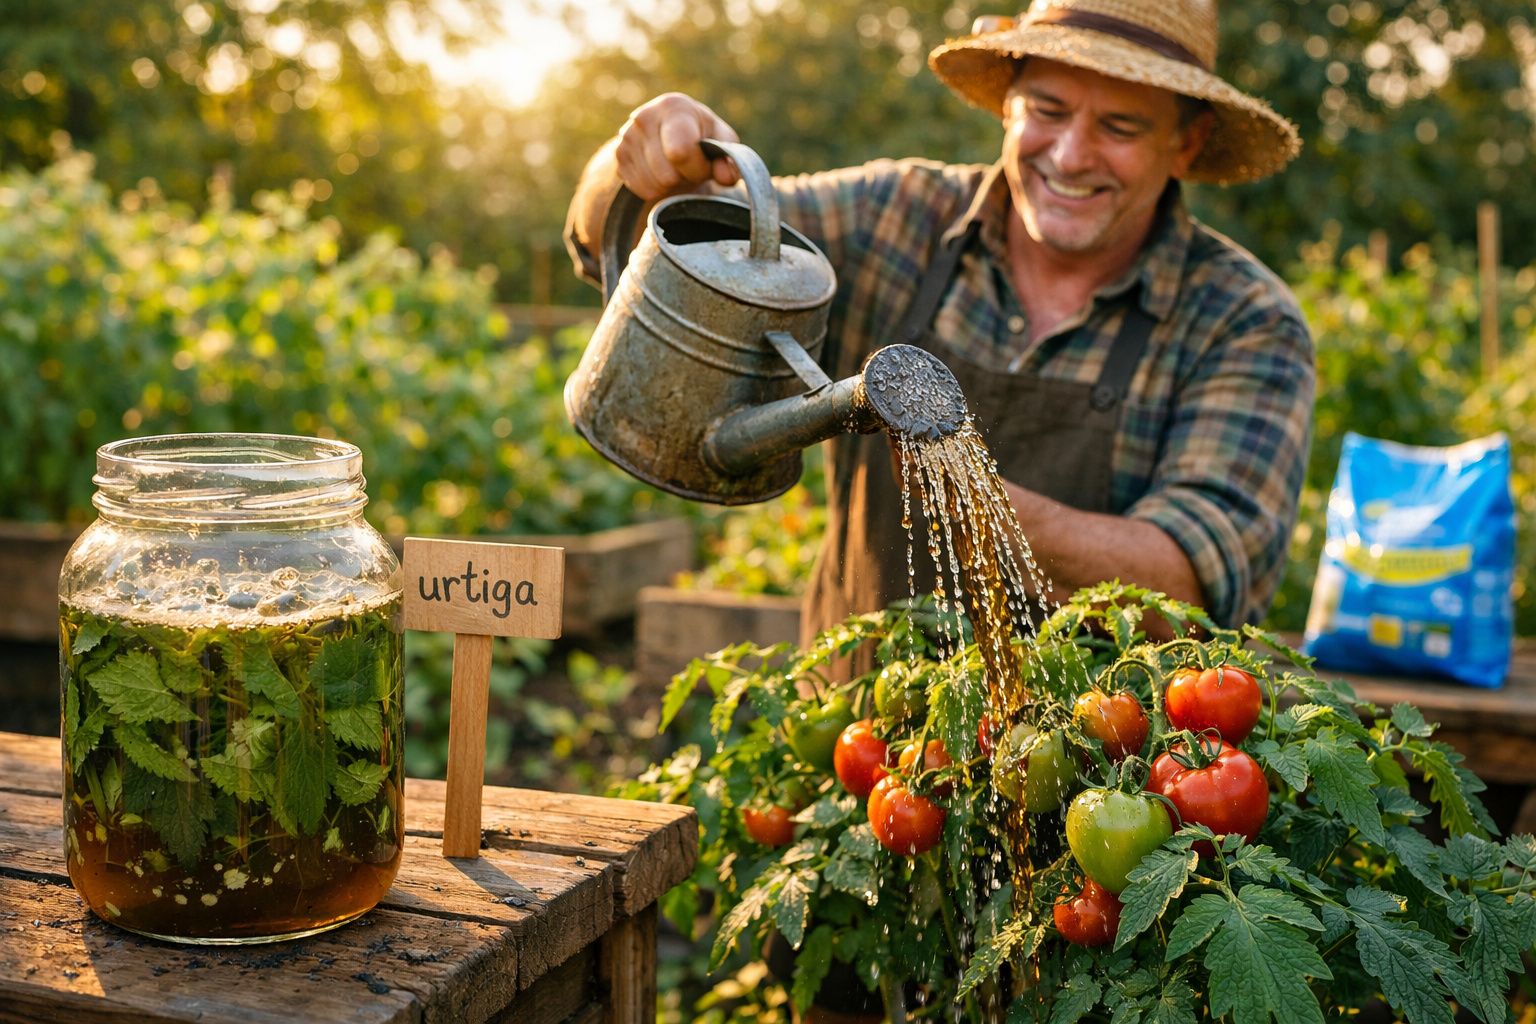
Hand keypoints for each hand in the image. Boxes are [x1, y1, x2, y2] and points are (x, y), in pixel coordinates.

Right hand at [614, 92, 741, 200]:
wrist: (669, 133)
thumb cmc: (702, 137)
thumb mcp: (722, 142)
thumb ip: (731, 159)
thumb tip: (726, 176)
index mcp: (673, 107)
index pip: (680, 153)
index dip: (698, 168)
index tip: (705, 162)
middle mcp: (644, 117)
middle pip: (667, 176)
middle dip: (684, 177)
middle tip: (689, 165)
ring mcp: (627, 137)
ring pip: (654, 186)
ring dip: (671, 185)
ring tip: (676, 167)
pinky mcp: (619, 157)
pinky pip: (641, 190)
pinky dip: (656, 188)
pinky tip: (662, 172)